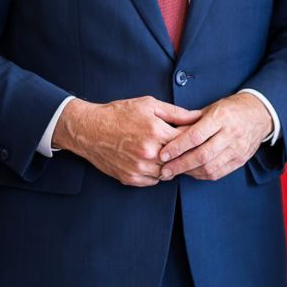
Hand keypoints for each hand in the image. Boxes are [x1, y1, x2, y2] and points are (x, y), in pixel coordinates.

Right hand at [54, 96, 201, 185]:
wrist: (89, 129)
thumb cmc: (118, 114)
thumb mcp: (148, 105)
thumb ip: (175, 112)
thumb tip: (197, 116)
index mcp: (156, 132)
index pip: (188, 140)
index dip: (193, 138)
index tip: (194, 136)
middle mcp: (149, 152)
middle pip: (179, 159)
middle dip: (183, 153)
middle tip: (182, 148)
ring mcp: (139, 168)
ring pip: (167, 173)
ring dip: (169, 165)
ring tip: (165, 154)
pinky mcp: (130, 178)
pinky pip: (153, 181)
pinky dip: (155, 173)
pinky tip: (152, 162)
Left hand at [156, 92, 273, 181]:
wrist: (260, 114)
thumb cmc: (231, 110)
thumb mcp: (211, 108)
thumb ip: (191, 122)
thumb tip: (169, 135)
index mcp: (221, 117)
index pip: (195, 136)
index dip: (177, 147)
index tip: (163, 154)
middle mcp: (231, 133)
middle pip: (202, 155)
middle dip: (180, 165)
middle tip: (165, 170)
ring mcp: (238, 148)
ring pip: (210, 167)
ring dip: (189, 172)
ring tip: (175, 172)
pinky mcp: (241, 160)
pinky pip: (219, 172)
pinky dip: (202, 175)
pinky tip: (191, 172)